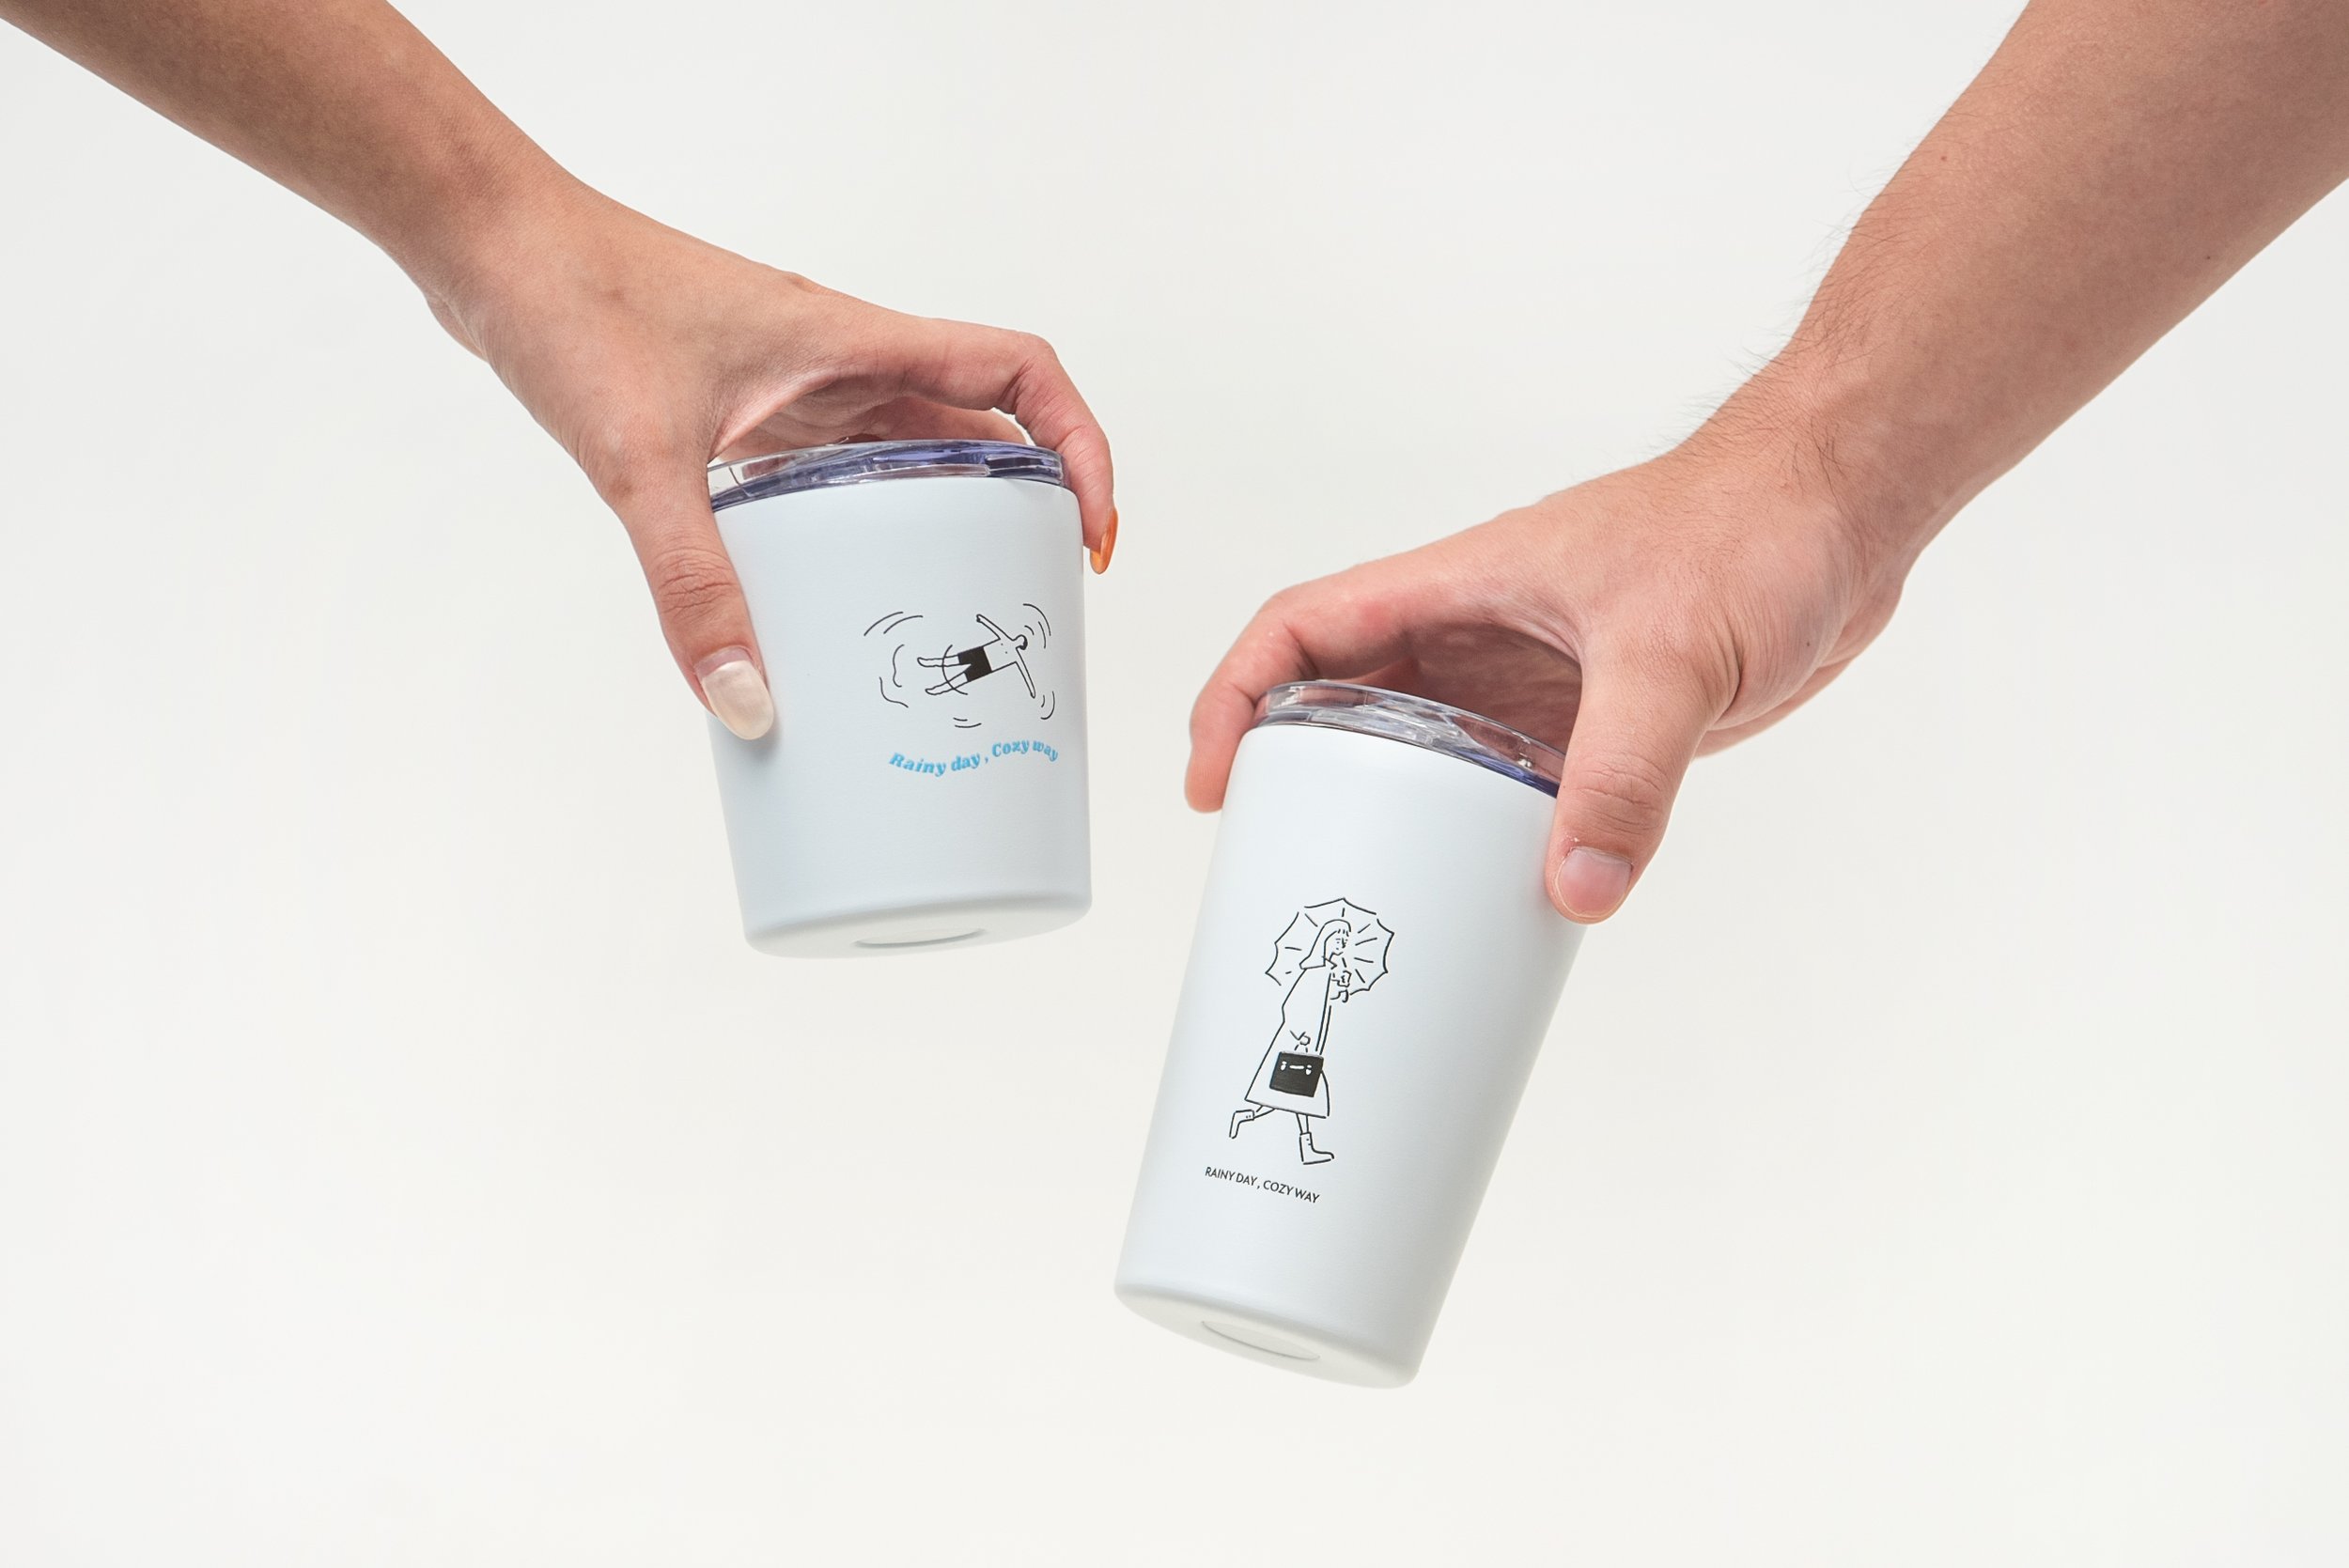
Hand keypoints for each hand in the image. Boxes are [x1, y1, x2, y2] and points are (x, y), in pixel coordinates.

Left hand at [424, 185, 1115, 737]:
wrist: (486, 246)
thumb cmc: (569, 298)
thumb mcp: (639, 456)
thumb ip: (691, 582)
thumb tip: (748, 701)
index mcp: (855, 343)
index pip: (1019, 373)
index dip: (1079, 445)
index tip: (1089, 531)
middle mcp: (842, 361)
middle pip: (983, 427)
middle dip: (1027, 507)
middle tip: (1035, 597)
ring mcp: (797, 386)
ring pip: (913, 452)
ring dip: (949, 519)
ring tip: (959, 611)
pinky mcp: (749, 412)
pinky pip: (840, 472)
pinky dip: (863, 527)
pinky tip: (838, 593)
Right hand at [1186, 429, 1911, 922]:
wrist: (1847, 508)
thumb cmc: (1750, 523)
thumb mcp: (1671, 651)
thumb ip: (1624, 770)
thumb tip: (1579, 887)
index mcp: (1459, 586)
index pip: (1306, 630)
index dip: (1239, 697)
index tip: (1214, 782)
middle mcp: (1482, 636)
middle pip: (1348, 705)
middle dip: (1301, 780)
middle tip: (1283, 869)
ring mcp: (1536, 682)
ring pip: (1431, 756)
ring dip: (1397, 820)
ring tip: (1371, 902)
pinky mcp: (1597, 721)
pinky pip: (1514, 789)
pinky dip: (1490, 841)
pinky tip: (1492, 897)